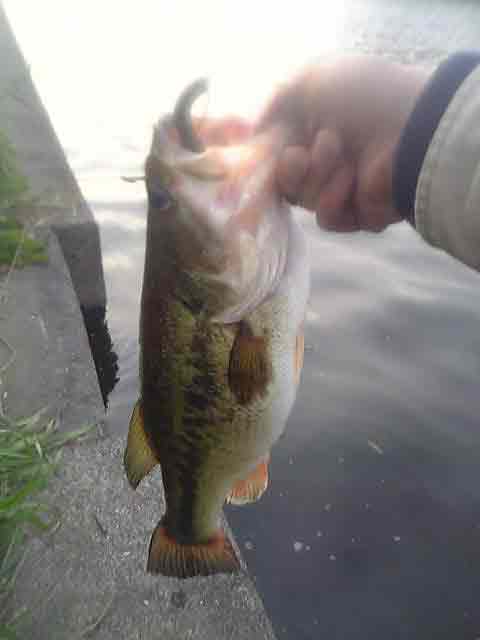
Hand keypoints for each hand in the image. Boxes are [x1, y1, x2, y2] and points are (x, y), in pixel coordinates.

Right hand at [257, 56, 429, 230]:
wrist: (406, 128)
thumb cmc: (356, 98)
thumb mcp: (304, 87)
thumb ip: (270, 113)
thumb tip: (252, 141)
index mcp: (314, 131)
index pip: (276, 158)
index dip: (268, 160)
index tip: (268, 154)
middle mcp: (327, 161)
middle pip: (286, 184)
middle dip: (294, 169)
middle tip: (312, 150)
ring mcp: (344, 188)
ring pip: (306, 202)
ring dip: (319, 179)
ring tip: (343, 158)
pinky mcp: (360, 214)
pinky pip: (329, 219)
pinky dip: (335, 200)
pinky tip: (352, 181)